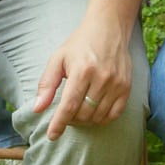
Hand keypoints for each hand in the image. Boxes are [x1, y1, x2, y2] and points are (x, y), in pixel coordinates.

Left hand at [31, 15, 131, 139]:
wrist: (108, 28)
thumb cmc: (80, 43)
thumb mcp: (58, 58)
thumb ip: (47, 84)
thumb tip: (38, 108)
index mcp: (82, 70)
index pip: (69, 106)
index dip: (59, 124)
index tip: (52, 136)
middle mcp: (102, 78)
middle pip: (84, 114)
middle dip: (71, 120)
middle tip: (66, 113)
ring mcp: (117, 84)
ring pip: (98, 117)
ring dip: (85, 120)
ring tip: (78, 111)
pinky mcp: (126, 87)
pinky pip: (114, 114)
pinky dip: (101, 119)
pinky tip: (93, 112)